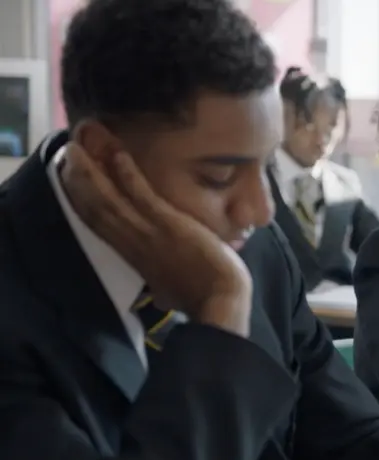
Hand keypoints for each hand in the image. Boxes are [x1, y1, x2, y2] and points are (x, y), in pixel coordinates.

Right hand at [62, 143, 252, 335]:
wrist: (220, 302)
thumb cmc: (202, 298)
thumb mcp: (173, 293)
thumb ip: (163, 288)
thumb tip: (163, 295)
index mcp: (132, 257)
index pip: (99, 225)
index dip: (83, 201)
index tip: (71, 181)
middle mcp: (131, 244)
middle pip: (94, 208)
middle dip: (77, 180)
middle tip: (68, 153)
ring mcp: (147, 233)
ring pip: (109, 200)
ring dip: (91, 172)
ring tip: (77, 147)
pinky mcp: (167, 225)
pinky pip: (141, 196)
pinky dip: (127, 175)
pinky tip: (117, 155)